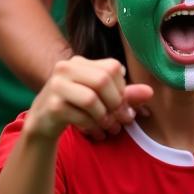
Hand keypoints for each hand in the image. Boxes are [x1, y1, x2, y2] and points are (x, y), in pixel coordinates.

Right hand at [23, 56, 152, 141]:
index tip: (120, 104)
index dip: (122, 88)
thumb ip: (124, 94)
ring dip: (104, 118)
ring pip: (92, 99)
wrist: (43, 120)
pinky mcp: (52, 105)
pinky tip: (93, 131)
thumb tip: (150, 91)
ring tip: (107, 127)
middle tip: (119, 120)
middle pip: (102, 80)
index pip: (112, 67)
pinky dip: (92, 126)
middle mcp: (65, 68)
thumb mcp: (101, 99)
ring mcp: (56, 85)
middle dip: (115, 105)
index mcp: (79, 62)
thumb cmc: (77, 106)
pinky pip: (81, 116)